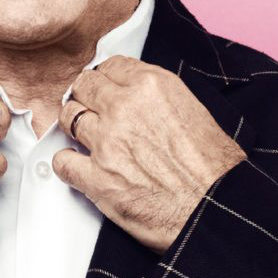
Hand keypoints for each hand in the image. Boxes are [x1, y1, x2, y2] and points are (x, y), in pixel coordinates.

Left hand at [51, 56, 246, 253]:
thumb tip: (141, 100)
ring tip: (85, 137)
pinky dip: (67, 164)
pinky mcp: (96, 178)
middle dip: (85, 96)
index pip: (111, 66)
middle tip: (90, 109)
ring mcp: (107, 143)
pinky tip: (80, 167)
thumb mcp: (194, 111)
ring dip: (74, 127)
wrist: (215, 211)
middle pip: (84, 87)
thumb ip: (160, 99)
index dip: (106, 78)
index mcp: (153, 86)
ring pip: (69, 118)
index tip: (105, 87)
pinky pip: (62, 162)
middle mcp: (125, 108)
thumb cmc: (215, 169)